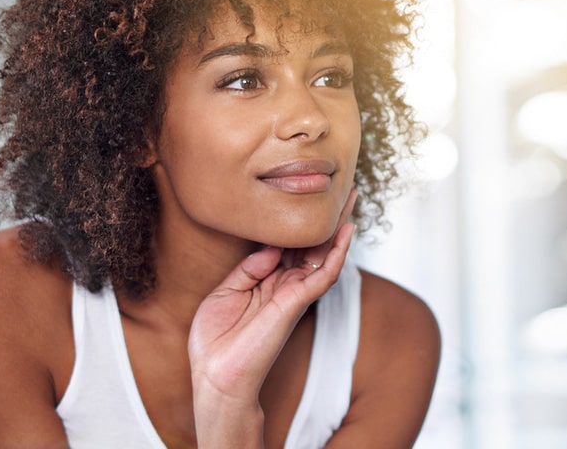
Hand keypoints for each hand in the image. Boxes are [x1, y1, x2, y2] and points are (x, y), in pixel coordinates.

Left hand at [187, 190, 357, 442]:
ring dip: (338, 227)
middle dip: (325, 219)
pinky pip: (323, 274)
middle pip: (311, 246)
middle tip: (341, 189)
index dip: (297, 222)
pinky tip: (346, 231)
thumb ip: (249, 269)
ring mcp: (293, 295)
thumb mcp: (224, 294)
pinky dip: (337, 252)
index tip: (303, 194)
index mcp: (266, 283)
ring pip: (323, 255)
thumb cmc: (215, 341)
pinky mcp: (296, 304)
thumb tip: (272, 247)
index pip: (288, 246)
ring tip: (350, 199)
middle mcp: (284, 286)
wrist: (215, 376)